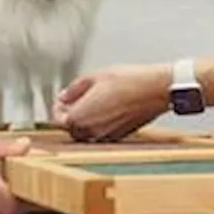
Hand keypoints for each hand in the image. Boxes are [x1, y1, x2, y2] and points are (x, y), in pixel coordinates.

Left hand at [52, 64, 169, 141]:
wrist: (155, 90)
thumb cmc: (128, 82)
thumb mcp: (94, 77)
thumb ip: (74, 90)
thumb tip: (64, 96)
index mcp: (81, 118)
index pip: (59, 121)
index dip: (58, 109)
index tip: (61, 101)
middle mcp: (92, 132)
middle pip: (72, 129)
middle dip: (71, 116)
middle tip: (74, 101)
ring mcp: (107, 136)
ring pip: (87, 133)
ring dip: (85, 121)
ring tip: (92, 103)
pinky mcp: (120, 136)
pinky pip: (102, 133)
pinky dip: (99, 124)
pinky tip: (107, 108)